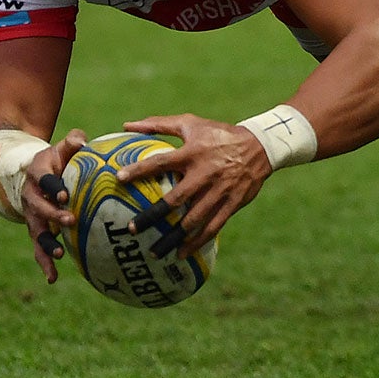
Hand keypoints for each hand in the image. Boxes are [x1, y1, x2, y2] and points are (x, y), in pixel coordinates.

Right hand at [18, 130, 86, 284]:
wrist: (31, 173)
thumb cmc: (56, 159)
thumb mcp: (61, 147)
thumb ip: (73, 141)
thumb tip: (82, 141)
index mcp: (37, 173)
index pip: (44, 179)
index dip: (52, 186)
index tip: (64, 193)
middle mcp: (31, 196)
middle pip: (38, 207)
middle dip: (53, 214)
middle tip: (70, 219)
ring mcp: (32, 215)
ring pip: (36, 231)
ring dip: (46, 244)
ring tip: (59, 255)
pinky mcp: (36, 230)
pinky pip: (38, 248)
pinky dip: (44, 264)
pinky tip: (52, 279)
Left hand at [116, 114, 271, 256]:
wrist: (259, 146)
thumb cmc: (218, 134)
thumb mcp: (191, 124)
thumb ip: (158, 125)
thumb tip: (126, 125)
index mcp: (192, 153)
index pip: (161, 162)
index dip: (140, 170)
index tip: (119, 179)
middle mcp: (204, 173)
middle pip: (175, 199)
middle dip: (153, 215)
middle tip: (133, 229)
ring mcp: (219, 191)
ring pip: (193, 220)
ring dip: (173, 237)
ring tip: (154, 252)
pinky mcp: (232, 204)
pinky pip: (212, 227)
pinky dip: (197, 242)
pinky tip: (181, 253)